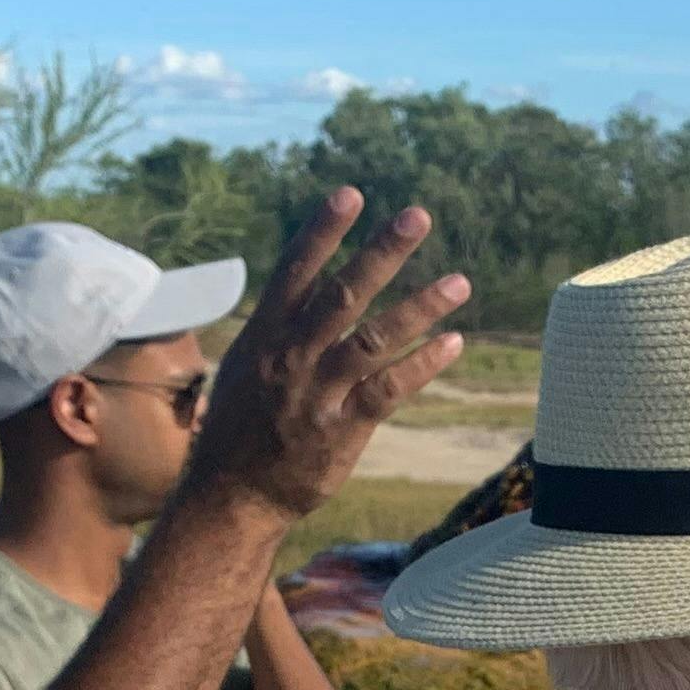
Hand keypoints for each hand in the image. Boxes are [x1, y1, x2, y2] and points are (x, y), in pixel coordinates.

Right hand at [182, 188, 469, 518]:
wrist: (230, 496)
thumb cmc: (239, 428)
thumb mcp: (245, 368)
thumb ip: (278, 329)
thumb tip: (304, 292)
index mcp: (265, 335)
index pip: (295, 270)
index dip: (323, 231)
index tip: (351, 193)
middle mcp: (291, 356)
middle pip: (342, 294)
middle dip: (380, 252)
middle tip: (418, 216)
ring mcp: (317, 392)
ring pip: (373, 340)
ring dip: (419, 307)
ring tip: (460, 282)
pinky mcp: (341, 430)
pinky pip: (387, 391)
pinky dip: (422, 365)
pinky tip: (452, 342)